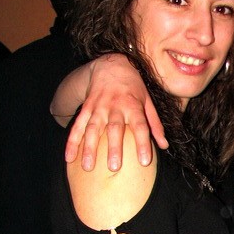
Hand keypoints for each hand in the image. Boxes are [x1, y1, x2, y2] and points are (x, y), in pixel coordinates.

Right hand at [64, 54, 167, 170]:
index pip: (140, 126)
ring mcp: (98, 107)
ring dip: (89, 148)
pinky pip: (77, 126)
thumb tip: (164, 146)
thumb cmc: (133, 88)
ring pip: (93, 129)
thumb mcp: (148, 102)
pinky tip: (69, 158)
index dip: (143, 143)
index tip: (144, 162)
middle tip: (113, 168)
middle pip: (114, 128)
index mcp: (133, 106)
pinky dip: (72, 142)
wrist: (111, 65)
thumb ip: (155, 124)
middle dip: (113, 148)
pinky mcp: (86, 108)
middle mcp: (115, 106)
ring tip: (88, 167)